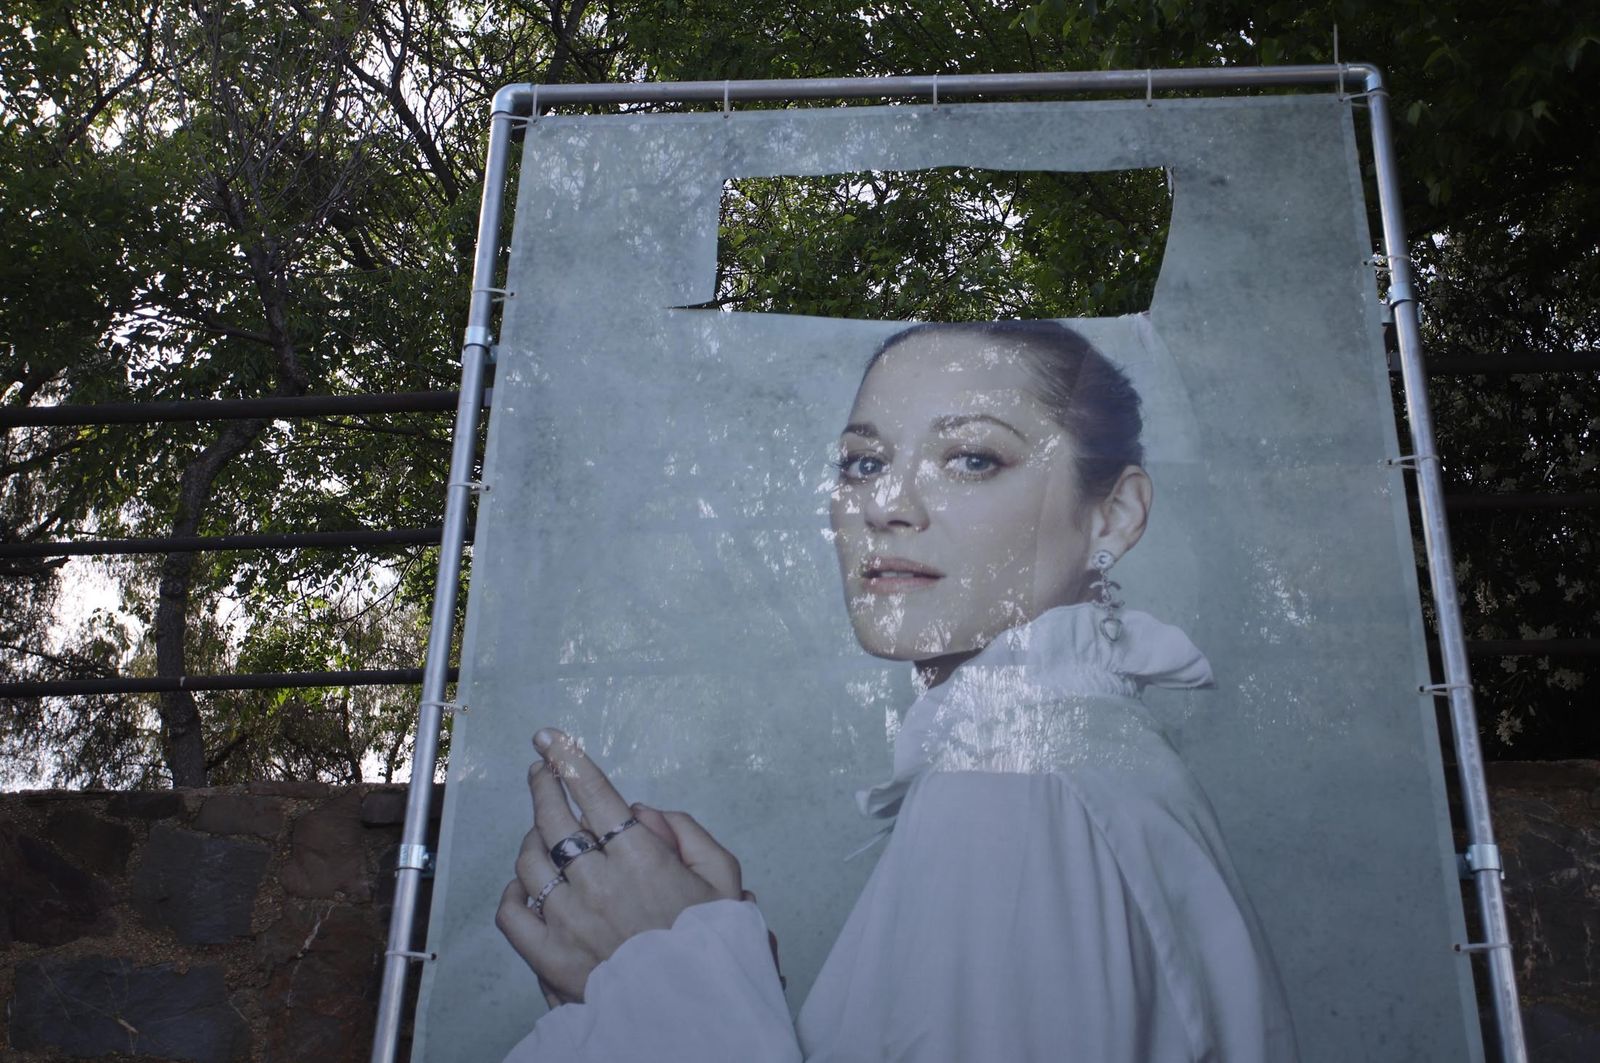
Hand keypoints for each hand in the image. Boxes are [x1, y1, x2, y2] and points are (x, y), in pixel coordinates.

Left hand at [494, 729, 743, 1004]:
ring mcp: (569, 920)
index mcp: (642, 859)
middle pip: (554, 818)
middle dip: (542, 784)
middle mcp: (599, 882)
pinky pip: (513, 913)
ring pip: (530, 861)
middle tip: (538, 769)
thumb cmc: (712, 950)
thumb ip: (688, 834)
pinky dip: (513, 892)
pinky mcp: (549, 957)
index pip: (594, 793)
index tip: (550, 737)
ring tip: (541, 830)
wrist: (694, 1020)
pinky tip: (524, 885)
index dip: (567, 758)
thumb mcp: (726, 882)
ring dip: (532, 836)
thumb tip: (640, 811)